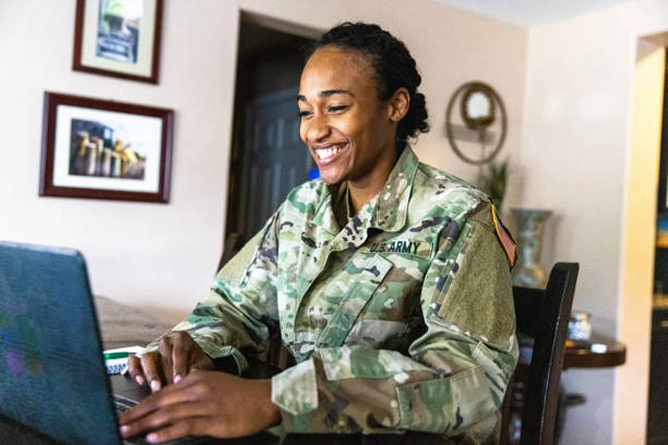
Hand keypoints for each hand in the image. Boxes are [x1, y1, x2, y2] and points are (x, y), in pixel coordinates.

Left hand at [118, 370, 280, 442]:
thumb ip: (192, 388)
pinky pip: (185, 426)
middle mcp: (196, 389)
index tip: (124, 415)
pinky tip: (153, 438)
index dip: (140, 405)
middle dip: (136, 415)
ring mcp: (204, 405)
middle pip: (159, 403)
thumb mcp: (213, 383)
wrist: (264, 398)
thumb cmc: (239, 394)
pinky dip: (167, 432)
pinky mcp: (212, 420)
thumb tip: (171, 399)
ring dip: (144, 425)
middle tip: (117, 425)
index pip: (160, 393)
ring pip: (168, 414)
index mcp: (194, 379)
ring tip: (127, 433)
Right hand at [127, 331, 213, 391]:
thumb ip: (199, 369)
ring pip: (147, 358)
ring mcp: (153, 350)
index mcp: (182, 338)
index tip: (179, 380)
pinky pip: (134, 361)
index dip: (179, 367)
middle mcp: (166, 342)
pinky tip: (140, 380)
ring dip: (151, 374)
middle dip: (166, 374)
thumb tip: (193, 376)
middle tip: (169, 388)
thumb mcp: (203, 365)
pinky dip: (135, 370)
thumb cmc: (198, 364)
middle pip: (163, 356)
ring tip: (155, 388)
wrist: (192, 366)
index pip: (179, 351)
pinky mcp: (142, 359)